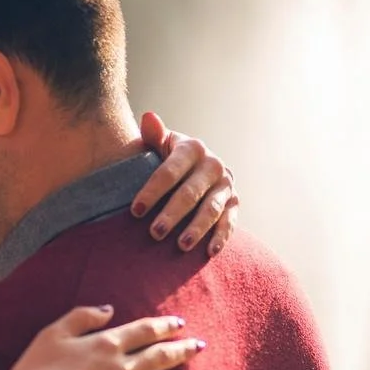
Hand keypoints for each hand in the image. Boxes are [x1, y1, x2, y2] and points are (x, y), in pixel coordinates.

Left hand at [135, 111, 238, 256]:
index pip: (169, 172)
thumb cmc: (166, 156)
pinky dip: (221, 236)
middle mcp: (213, 165)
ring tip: (181, 245)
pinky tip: (210, 252)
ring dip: (196, 228)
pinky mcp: (234, 202)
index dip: (152, 192)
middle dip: (172, 214)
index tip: (134, 211)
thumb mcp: (159, 144)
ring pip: (211, 209)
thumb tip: (148, 117)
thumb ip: (154, 135)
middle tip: (154, 233)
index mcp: (192, 148)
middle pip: (190, 193)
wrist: (193, 165)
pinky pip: (230, 221)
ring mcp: (226, 184)